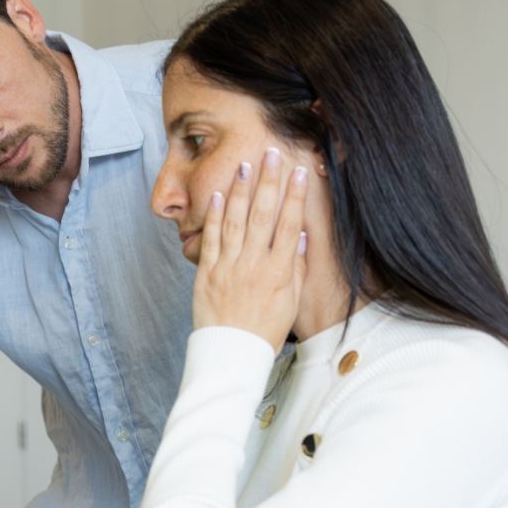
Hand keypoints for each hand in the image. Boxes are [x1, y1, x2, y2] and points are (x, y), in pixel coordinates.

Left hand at [192, 146, 307, 353]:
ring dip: (241, 191)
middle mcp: (254, 265)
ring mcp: (228, 267)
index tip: (299, 171)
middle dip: (269, 182)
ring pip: (236, 221)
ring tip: (245, 165)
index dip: (295, 196)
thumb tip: (301, 237)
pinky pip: (211, 239)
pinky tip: (219, 196)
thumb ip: (296, 268)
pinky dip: (214, 216)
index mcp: (279, 272)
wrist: (232, 354)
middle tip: (272, 154)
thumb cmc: (263, 331)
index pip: (290, 225)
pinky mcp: (206, 273)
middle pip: (264, 215)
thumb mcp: (290, 302)